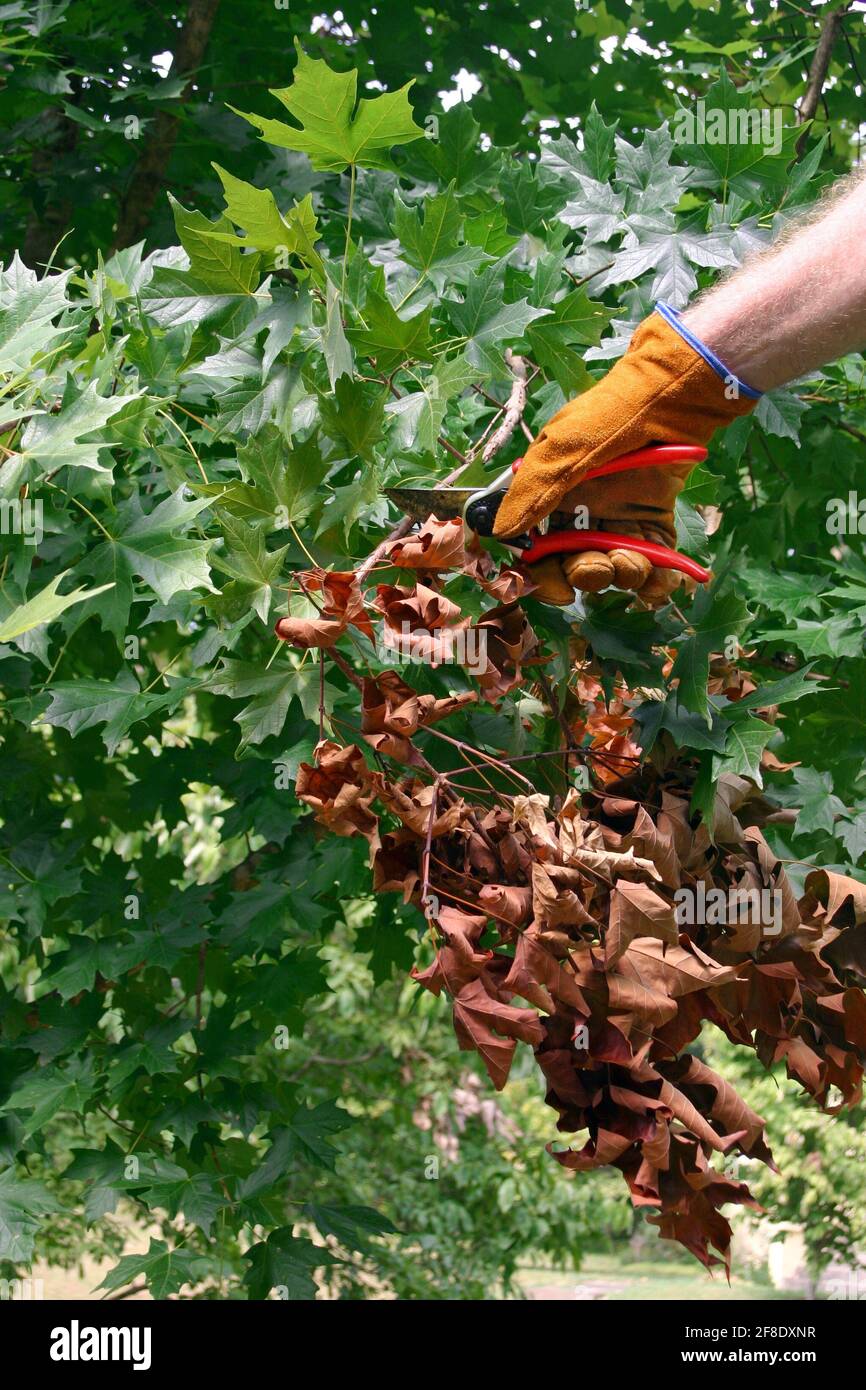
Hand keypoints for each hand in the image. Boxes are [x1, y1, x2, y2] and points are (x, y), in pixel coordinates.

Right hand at [494, 307, 758, 604]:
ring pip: (615, 570)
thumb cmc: (609, 416)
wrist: (669, 396)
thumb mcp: (560, 450)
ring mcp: (621, 521)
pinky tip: (661, 581)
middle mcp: (583, 515)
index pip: (539, 551)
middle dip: (585, 575)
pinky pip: (654, 567)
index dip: (543, 575)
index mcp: (552, 500)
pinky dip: (657, 583)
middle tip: (596, 566)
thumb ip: (531, 494)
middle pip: (576, 567)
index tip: (555, 587)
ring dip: (621, 575)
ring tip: (630, 560)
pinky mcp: (656, 524)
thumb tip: (498, 532)